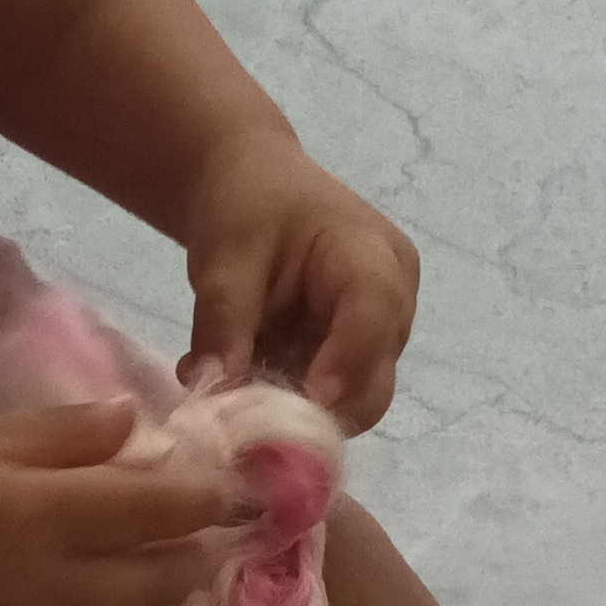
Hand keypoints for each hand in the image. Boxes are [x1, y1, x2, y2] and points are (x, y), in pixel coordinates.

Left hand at [180, 127, 419, 430]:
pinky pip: (327, 399)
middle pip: (373, 384)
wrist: (252, 185)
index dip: (343, 366)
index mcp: (373, 258)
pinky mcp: (352, 359)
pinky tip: (238, 381)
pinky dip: (283, 402)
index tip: (298, 404)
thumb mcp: (225, 257)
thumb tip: (213, 389)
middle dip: (311, 411)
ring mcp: (377, 338)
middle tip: (240, 421)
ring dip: (291, 411)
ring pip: (350, 402)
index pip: (375, 318)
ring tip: (227, 393)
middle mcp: (393, 305)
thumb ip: (222, 321)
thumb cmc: (247, 204)